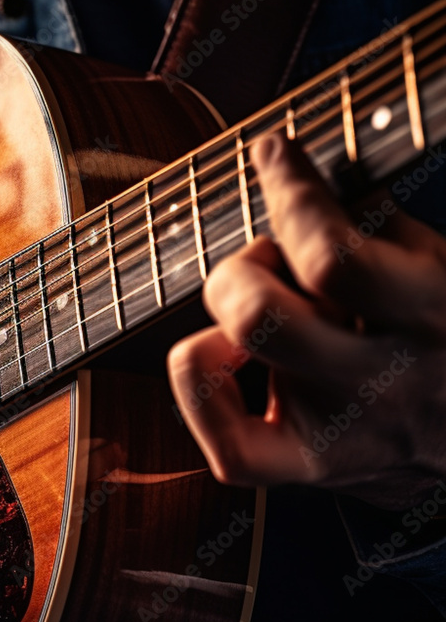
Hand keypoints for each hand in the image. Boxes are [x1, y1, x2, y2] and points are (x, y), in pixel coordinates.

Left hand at [167, 132, 445, 509]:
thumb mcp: (445, 265)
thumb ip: (380, 226)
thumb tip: (302, 182)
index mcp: (433, 319)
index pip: (333, 259)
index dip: (291, 193)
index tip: (273, 153)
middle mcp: (379, 385)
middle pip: (257, 320)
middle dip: (245, 267)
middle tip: (274, 259)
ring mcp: (337, 435)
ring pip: (220, 371)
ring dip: (223, 315)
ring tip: (258, 306)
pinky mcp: (307, 468)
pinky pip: (226, 448)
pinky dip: (200, 391)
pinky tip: (222, 357)